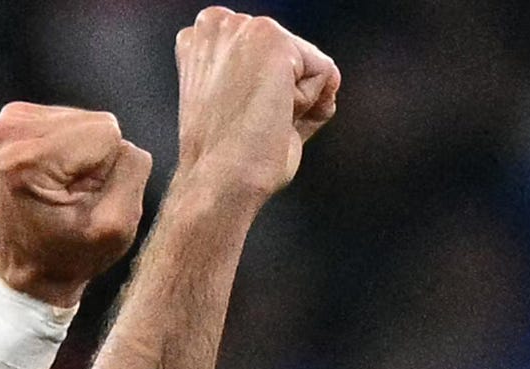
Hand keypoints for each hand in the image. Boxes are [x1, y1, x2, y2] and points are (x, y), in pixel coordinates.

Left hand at [0, 103, 149, 304]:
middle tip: (72, 194)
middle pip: (96, 122)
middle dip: (95, 160)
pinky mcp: (15, 119)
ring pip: (86, 120)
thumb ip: (132, 170)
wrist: (28, 265)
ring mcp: (8, 122)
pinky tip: (54, 174)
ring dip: (84, 155)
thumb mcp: (115, 227)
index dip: (107, 169)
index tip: (82, 198)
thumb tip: (123, 139)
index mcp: (26, 160)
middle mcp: (8, 131)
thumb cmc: (69, 254)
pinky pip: (72, 120)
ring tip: (62, 187)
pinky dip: (72, 148)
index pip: (107, 133)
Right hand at [171, 8, 339, 212]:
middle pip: (290, 50)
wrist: (219, 182)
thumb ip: (276, 79)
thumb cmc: (222, 158)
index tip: (236, 113)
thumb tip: (329, 79)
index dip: (265, 87)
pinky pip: (323, 71)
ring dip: (295, 96)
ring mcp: (244, 30)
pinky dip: (309, 101)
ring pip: (307, 59)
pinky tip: (274, 115)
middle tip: (251, 119)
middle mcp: (217, 25)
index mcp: (200, 40)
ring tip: (261, 118)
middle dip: (283, 87)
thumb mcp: (241, 106)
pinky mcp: (272, 41)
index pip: (269, 50)